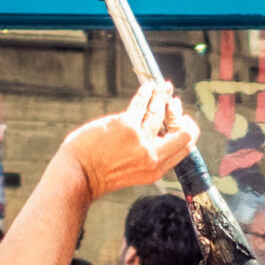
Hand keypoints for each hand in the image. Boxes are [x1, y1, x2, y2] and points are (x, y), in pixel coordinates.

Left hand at [63, 85, 199, 198]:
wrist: (78, 175)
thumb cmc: (100, 172)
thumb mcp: (134, 172)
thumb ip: (150, 155)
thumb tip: (160, 131)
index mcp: (156, 169)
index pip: (186, 147)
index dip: (186, 130)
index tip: (180, 119)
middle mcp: (152, 156)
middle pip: (184, 132)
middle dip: (179, 114)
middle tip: (172, 104)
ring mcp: (140, 140)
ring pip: (160, 112)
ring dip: (161, 96)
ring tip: (160, 88)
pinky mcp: (125, 125)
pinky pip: (141, 103)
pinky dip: (146, 92)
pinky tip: (147, 88)